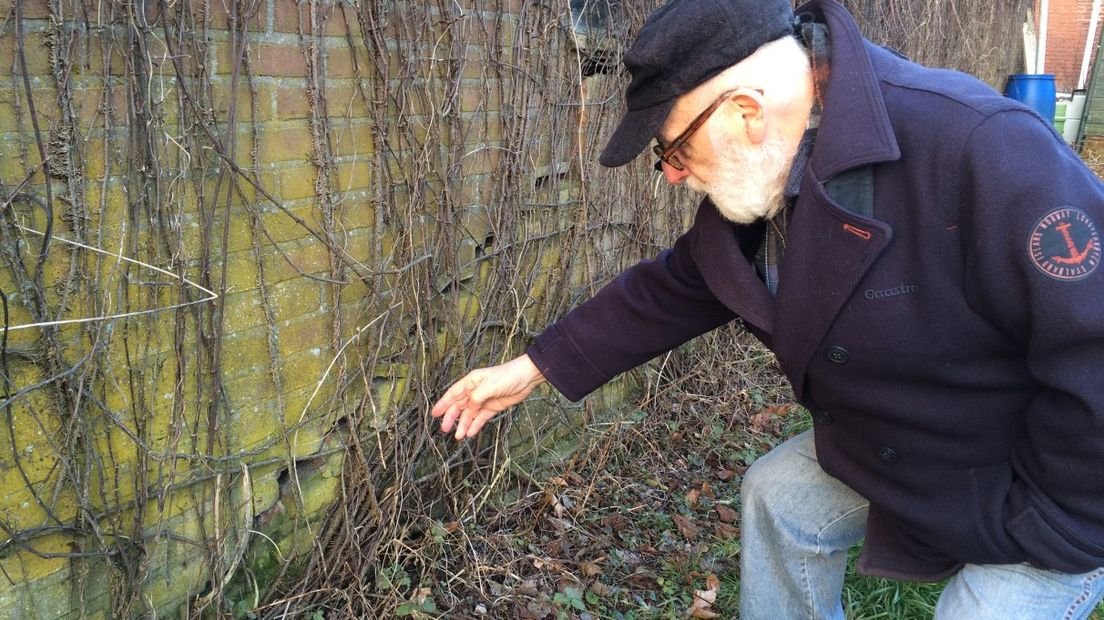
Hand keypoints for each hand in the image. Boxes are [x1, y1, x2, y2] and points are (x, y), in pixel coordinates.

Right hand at [431, 354, 545, 439]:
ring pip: (470, 414)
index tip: (435, 414)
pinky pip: (481, 418)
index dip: (443, 403)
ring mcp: (484, 400)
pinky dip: (475, 425)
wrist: (526, 378)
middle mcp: (475, 391)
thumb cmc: (508, 376)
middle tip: (445, 429)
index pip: (453, 394)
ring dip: (463, 424)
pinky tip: (470, 433)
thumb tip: (468, 410)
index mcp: (471, 382)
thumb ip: (476, 398)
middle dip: (451, 417)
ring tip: (458, 436)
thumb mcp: (489, 386)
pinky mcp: (493, 407)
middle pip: (459, 406)